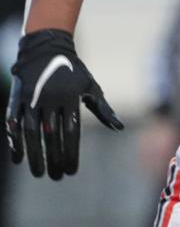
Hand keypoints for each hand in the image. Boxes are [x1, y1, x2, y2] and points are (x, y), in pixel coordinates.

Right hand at [6, 29, 123, 178]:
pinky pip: (13, 123)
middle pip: (51, 137)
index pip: (71, 132)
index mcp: (70, 98)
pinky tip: (17, 159)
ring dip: (34, 155)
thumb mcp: (90, 87)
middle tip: (57, 178)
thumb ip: (103, 110)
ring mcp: (31, 99)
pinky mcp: (16, 98)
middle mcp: (50, 99)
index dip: (71, 153)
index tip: (72, 171)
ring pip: (31, 132)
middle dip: (54, 159)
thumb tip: (119, 128)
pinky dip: (14, 142)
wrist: (46, 48)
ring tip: (39, 174)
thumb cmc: (73, 72)